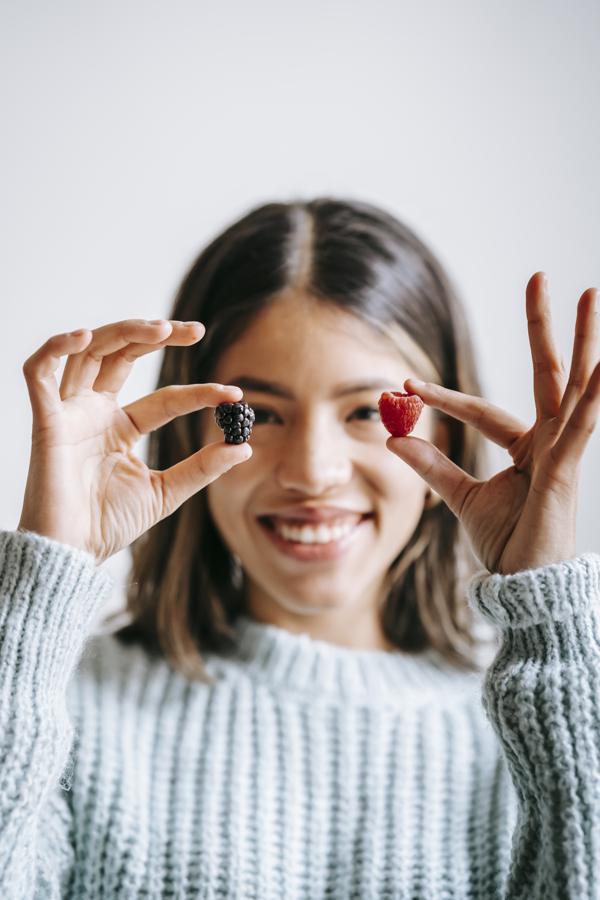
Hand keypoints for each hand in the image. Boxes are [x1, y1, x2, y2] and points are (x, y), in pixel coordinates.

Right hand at [18, 319, 250, 564]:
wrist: (71, 554)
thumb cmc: (108, 524)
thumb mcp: (166, 491)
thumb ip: (201, 467)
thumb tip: (245, 447)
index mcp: (121, 427)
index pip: (165, 398)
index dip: (199, 393)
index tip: (234, 394)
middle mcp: (94, 412)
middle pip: (122, 354)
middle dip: (156, 335)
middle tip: (196, 330)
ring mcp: (69, 413)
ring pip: (88, 351)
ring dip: (122, 332)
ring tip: (160, 329)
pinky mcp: (45, 422)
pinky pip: (38, 373)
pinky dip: (55, 348)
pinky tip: (83, 336)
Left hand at [386, 272, 598, 574]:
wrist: (524, 586)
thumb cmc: (506, 545)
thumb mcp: (461, 498)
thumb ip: (433, 466)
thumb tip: (395, 437)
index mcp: (526, 448)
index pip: (481, 410)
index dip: (443, 399)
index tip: (405, 385)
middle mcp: (550, 441)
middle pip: (547, 373)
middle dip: (543, 326)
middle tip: (540, 276)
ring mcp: (563, 451)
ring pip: (574, 384)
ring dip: (582, 339)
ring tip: (589, 293)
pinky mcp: (567, 468)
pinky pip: (582, 423)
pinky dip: (595, 392)